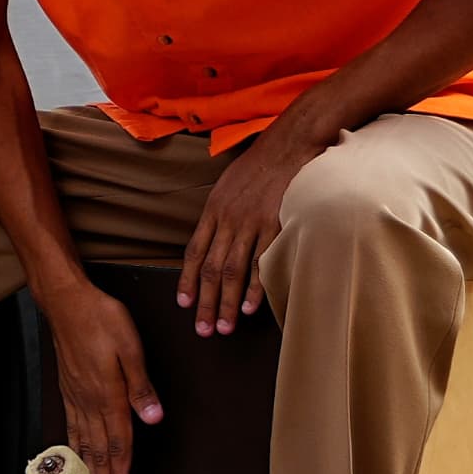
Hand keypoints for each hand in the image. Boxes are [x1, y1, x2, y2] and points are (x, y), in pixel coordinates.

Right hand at [44, 277, 161, 473]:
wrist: (66, 301)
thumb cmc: (100, 318)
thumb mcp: (130, 348)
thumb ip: (141, 386)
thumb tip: (153, 418)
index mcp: (108, 394)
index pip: (118, 442)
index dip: (120, 473)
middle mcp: (89, 402)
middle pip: (98, 452)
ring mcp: (75, 397)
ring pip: (82, 444)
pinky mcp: (68, 390)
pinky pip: (71, 428)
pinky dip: (73, 450)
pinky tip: (74, 459)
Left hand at [179, 122, 314, 335]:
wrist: (289, 144)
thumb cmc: (261, 164)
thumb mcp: (229, 185)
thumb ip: (221, 212)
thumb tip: (215, 236)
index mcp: (213, 210)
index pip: (194, 252)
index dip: (187, 280)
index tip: (183, 304)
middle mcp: (227, 219)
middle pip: (210, 269)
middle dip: (204, 302)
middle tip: (202, 329)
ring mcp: (250, 223)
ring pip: (232, 270)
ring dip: (226, 303)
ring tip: (224, 327)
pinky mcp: (275, 225)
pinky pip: (261, 262)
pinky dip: (254, 287)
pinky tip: (249, 307)